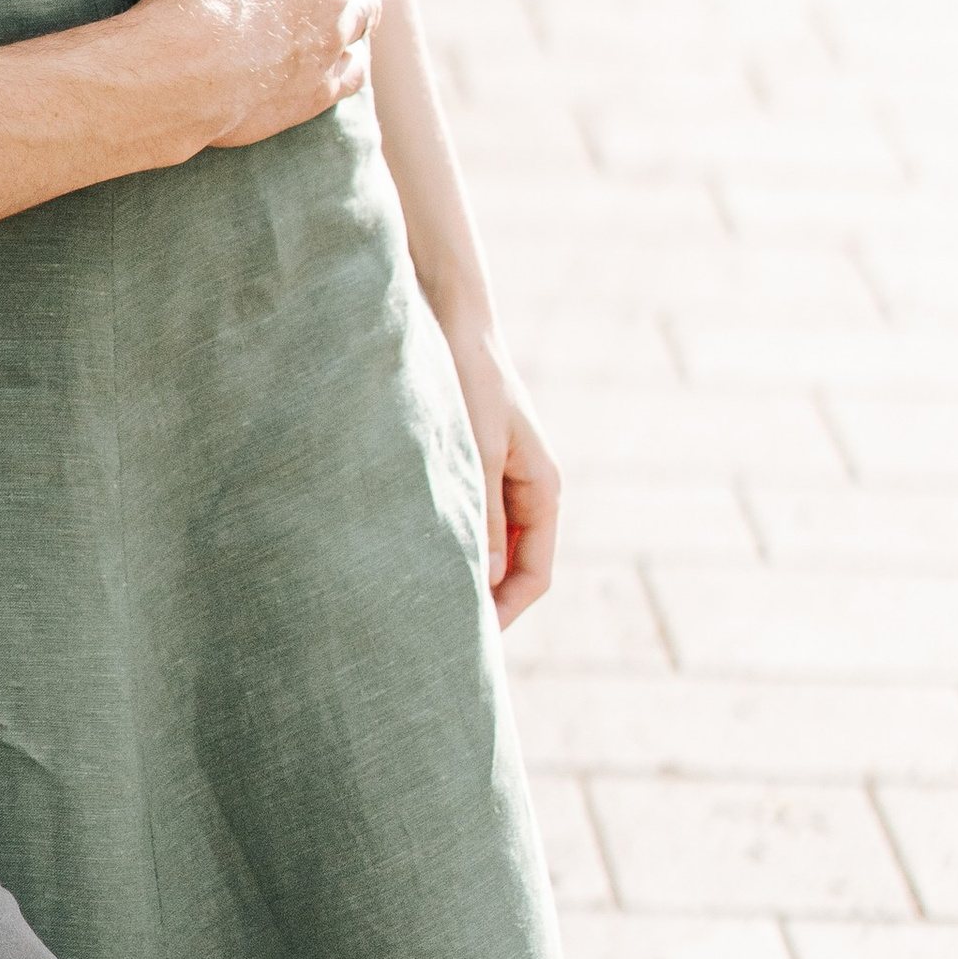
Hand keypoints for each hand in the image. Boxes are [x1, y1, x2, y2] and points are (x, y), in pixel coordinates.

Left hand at [442, 315, 559, 624]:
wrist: (453, 320)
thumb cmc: (470, 378)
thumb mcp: (479, 448)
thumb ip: (485, 511)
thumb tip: (486, 578)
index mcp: (542, 490)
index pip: (535, 574)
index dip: (507, 611)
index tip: (471, 638)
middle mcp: (526, 489)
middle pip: (513, 566)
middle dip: (485, 598)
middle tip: (439, 630)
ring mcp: (500, 477)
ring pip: (489, 543)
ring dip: (465, 568)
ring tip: (423, 595)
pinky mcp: (473, 462)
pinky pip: (469, 516)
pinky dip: (452, 536)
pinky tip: (415, 548)